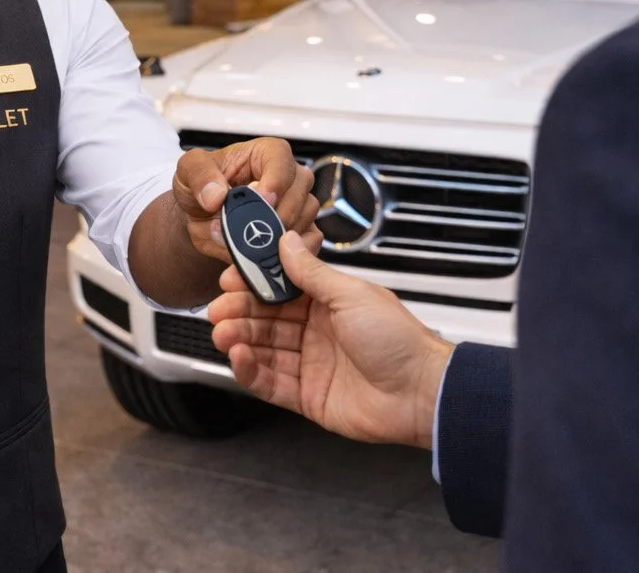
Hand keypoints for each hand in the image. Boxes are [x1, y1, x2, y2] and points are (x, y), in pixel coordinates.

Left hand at [171, 138, 319, 263]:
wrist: (204, 216)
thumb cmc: (203, 185)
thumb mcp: (189, 170)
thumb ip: (199, 176)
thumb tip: (216, 196)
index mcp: (268, 153)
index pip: (282, 161)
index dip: (275, 182)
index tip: (263, 200)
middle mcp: (290, 178)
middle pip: (299, 195)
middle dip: (272, 218)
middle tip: (246, 234)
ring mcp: (299, 206)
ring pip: (302, 223)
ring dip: (274, 241)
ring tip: (241, 252)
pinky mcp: (301, 232)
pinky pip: (305, 246)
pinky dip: (284, 259)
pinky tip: (258, 264)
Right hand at [209, 230, 453, 448]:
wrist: (420, 393)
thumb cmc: (398, 340)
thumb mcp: (350, 295)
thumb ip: (311, 273)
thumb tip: (286, 241)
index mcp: (328, 302)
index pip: (280, 289)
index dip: (254, 284)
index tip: (231, 279)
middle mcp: (316, 331)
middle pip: (267, 319)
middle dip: (240, 313)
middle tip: (218, 309)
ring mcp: (311, 364)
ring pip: (264, 349)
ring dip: (240, 339)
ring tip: (223, 333)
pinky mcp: (307, 396)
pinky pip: (270, 383)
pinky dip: (250, 370)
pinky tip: (238, 357)